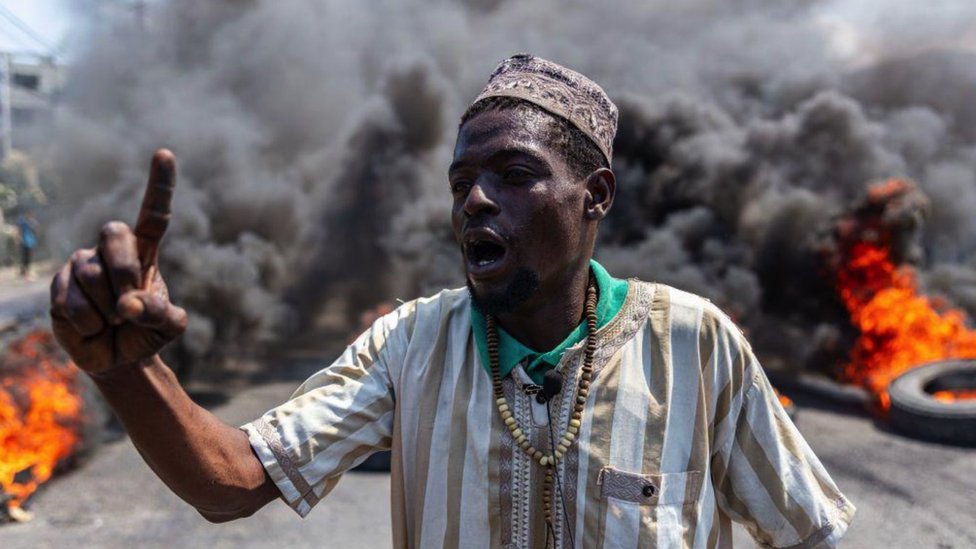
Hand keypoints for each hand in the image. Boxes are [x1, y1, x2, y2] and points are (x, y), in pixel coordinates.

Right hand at [50, 149, 187, 373]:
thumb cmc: (147, 333)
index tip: (164, 153)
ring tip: (112, 322)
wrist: (118, 358)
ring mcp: (82, 265)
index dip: (160, 185)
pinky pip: (71, 300)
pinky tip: (93, 328)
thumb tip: (130, 305)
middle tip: (129, 306)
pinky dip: (88, 322)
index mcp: (145, 252)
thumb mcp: (168, 327)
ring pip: (91, 272)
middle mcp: (111, 251)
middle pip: (114, 234)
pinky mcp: (59, 286)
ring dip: (107, 308)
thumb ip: (162, 314)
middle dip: (124, 271)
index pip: (154, 215)